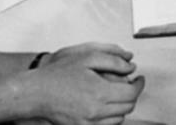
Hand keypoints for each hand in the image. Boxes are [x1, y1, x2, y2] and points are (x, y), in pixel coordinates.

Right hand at [30, 42, 144, 124]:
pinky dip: (111, 116)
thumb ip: (113, 60)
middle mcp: (96, 111)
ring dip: (122, 106)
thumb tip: (131, 66)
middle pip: (128, 106)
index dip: (139, 84)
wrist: (36, 93)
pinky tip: (104, 104)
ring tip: (114, 93)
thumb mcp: (87, 57)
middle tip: (127, 84)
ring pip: (119, 118)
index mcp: (100, 92)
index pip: (132, 93)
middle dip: (131, 94)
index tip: (139, 79)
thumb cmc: (58, 74)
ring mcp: (89, 123)